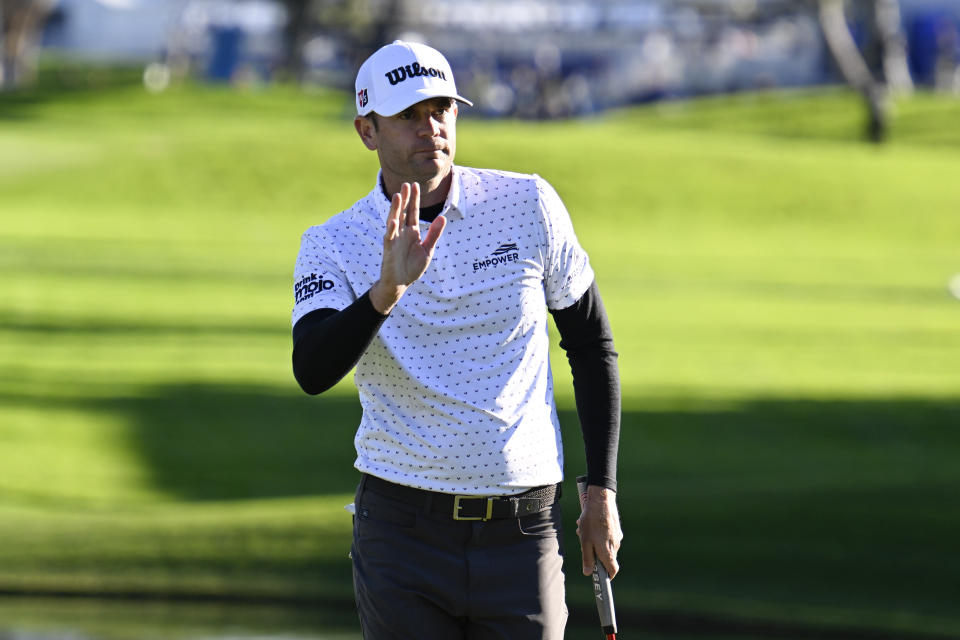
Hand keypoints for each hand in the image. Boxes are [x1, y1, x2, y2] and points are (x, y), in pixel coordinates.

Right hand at [369, 182, 446, 313]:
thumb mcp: (428, 250)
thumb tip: (443, 217)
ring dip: (395, 209)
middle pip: (403, 212)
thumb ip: (434, 234)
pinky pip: (390, 237)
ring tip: (397, 196)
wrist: (401, 283)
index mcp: (412, 232)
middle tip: (406, 184)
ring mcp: (395, 239)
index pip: (413, 212)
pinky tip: (394, 220)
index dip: (414, 199)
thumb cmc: (413, 267)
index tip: (415, 185)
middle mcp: (402, 232)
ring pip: (394, 220)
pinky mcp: (389, 249)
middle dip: (405, 199)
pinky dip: (391, 229)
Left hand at [577, 485, 622, 578]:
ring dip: (594, 541)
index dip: (607, 576)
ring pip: (605, 545)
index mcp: (608, 552)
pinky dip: (598, 533)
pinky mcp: (615, 528)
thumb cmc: (592, 522)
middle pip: (606, 557)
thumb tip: (588, 572)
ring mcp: (616, 536)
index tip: (601, 577)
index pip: (613, 570)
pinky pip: (606, 536)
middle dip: (595, 553)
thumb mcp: (585, 541)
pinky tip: (589, 524)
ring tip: (584, 530)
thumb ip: (588, 558)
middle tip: (584, 543)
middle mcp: (615, 546)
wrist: (601, 501)